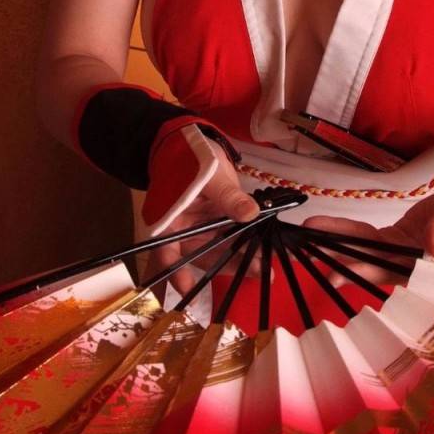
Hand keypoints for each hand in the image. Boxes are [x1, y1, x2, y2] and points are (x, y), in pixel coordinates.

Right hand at [142, 138, 262, 299]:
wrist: (196, 145)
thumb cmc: (191, 157)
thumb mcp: (209, 174)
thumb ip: (228, 195)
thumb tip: (251, 212)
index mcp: (169, 222)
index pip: (166, 253)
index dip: (175, 273)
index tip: (188, 289)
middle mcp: (185, 233)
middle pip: (202, 257)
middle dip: (228, 267)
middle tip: (257, 271)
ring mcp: (204, 231)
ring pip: (221, 252)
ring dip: (243, 259)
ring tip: (267, 266)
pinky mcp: (220, 226)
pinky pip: (233, 241)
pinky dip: (248, 246)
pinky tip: (267, 251)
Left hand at [304, 176, 433, 288]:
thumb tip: (432, 252)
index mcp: (433, 266)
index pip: (397, 273)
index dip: (369, 272)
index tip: (341, 272)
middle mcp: (413, 264)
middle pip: (373, 264)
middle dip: (340, 259)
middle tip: (309, 255)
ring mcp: (403, 251)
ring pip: (366, 250)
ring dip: (338, 244)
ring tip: (308, 237)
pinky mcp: (397, 238)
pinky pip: (369, 237)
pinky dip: (348, 231)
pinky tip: (324, 228)